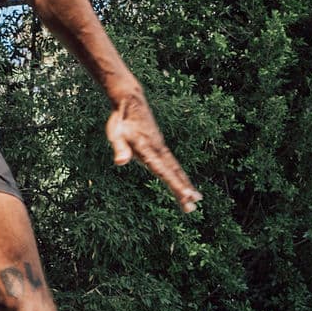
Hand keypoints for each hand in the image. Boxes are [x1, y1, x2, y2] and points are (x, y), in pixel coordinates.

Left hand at [108, 92, 200, 211]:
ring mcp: (161, 149)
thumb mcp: (115, 134)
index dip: (175, 186)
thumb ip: (120, 148)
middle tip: (192, 208)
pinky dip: (181, 175)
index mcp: (148, 151)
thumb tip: (121, 162)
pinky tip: (184, 183)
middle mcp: (159, 151)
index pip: (164, 172)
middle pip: (174, 173)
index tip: (186, 197)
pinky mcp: (160, 147)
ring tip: (196, 199)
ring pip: (176, 169)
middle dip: (183, 190)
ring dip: (186, 184)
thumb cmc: (121, 121)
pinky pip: (173, 164)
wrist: (131, 102)